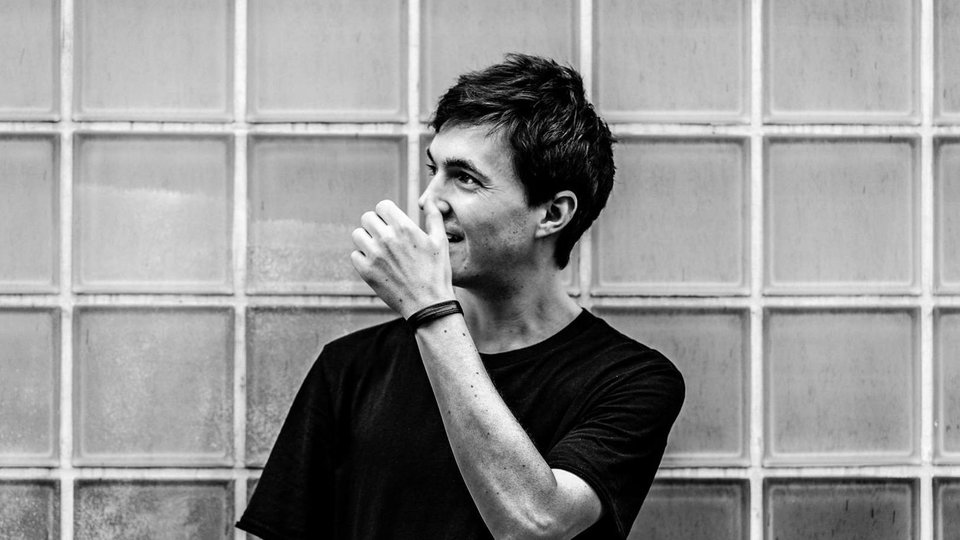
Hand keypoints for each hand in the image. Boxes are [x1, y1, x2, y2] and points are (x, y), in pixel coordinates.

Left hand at [351, 199, 454, 317]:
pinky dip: (363, 258)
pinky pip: (355, 255)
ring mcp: (374, 255)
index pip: (382, 206)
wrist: (428, 304)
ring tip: (379, 249)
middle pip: (367, 218)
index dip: (387, 213)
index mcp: (404, 228)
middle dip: (376, 224)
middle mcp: (386, 238)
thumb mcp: (440, 241)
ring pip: (357, 235)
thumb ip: (434, 217)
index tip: (392, 223)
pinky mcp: (366, 272)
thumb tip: (430, 200)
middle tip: (385, 236)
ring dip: (366, 239)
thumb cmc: (437, 272)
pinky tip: (376, 264)